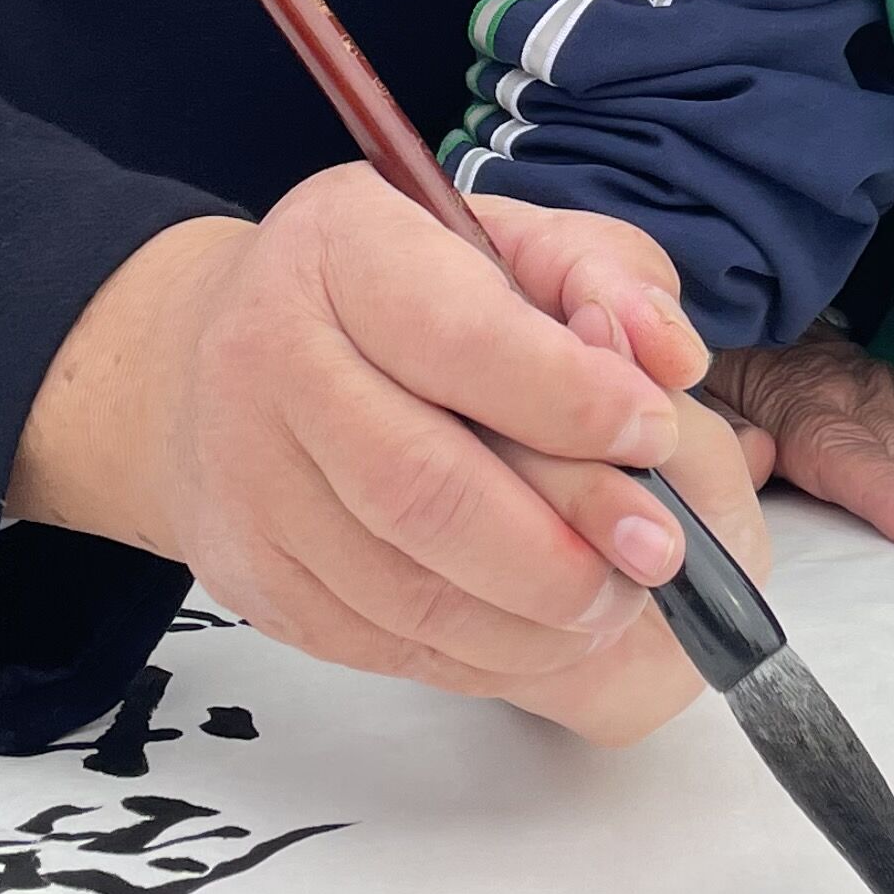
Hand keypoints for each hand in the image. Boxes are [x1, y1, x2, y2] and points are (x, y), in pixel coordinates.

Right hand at [7, 165, 744, 719]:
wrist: (224, 360)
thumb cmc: (405, 292)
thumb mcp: (513, 240)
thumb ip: (607, 278)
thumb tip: (669, 358)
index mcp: (341, 245)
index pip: (459, 337)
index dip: (572, 399)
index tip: (655, 431)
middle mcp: (269, 356)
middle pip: (420, 484)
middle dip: (558, 540)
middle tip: (653, 555)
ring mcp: (246, 477)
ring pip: (400, 586)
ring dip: (529, 617)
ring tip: (609, 603)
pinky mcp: (250, 573)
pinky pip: (377, 641)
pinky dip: (477, 653)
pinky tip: (536, 629)